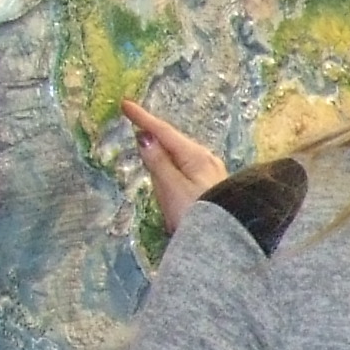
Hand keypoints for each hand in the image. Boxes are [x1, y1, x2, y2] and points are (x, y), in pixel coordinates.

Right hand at [123, 102, 225, 234]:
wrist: (224, 245)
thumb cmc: (195, 216)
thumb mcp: (171, 188)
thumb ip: (157, 162)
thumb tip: (145, 136)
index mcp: (196, 156)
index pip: (165, 132)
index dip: (144, 118)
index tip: (125, 104)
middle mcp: (207, 160)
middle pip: (174, 143)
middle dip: (154, 135)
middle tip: (134, 121)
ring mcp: (211, 174)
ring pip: (180, 157)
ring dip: (163, 153)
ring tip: (148, 148)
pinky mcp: (211, 188)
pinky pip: (186, 171)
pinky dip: (172, 168)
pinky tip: (169, 176)